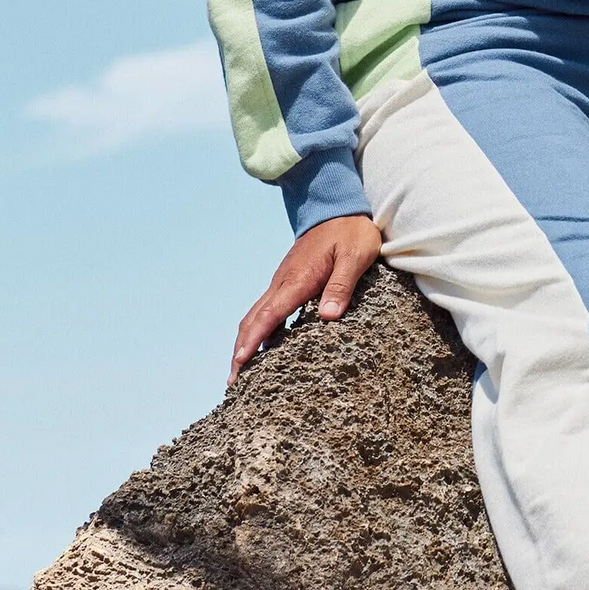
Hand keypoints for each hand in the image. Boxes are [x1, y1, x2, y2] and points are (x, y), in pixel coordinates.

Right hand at [228, 214, 381, 384]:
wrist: (338, 207)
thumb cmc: (351, 232)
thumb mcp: (355, 256)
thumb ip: (341, 284)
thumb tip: (328, 316)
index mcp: (298, 279)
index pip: (270, 315)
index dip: (254, 341)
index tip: (240, 364)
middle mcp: (284, 282)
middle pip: (254, 320)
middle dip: (241, 351)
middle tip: (233, 382)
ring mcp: (283, 281)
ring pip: (257, 315)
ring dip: (247, 342)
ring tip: (242, 373)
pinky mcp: (288, 281)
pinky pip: (268, 309)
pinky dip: (259, 330)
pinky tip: (263, 347)